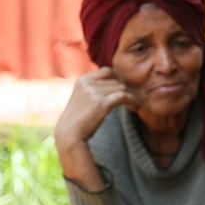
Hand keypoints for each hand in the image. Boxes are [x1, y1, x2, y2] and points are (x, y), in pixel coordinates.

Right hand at [54, 67, 138, 189]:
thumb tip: (115, 81)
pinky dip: (132, 101)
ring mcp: (94, 92)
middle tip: (128, 100)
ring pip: (121, 88)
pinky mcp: (102, 103)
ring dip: (128, 97)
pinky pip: (124, 96)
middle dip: (122, 91)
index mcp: (83, 80)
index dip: (116, 79)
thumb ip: (94, 87)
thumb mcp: (82, 96)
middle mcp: (88, 83)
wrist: (69, 134)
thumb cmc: (78, 118)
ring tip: (131, 104)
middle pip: (116, 81)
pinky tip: (134, 107)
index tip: (121, 89)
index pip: (107, 71)